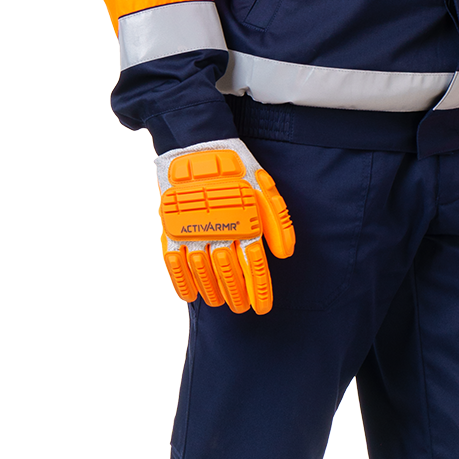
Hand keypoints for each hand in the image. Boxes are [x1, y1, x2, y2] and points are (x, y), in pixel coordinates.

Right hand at [156, 138, 294, 313]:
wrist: (201, 148)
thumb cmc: (238, 168)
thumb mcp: (265, 188)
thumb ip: (277, 222)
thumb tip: (284, 254)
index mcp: (243, 223)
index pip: (253, 266)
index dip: (258, 289)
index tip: (262, 307)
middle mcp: (218, 231)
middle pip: (228, 272)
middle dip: (236, 294)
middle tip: (240, 309)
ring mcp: (193, 230)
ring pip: (203, 271)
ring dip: (212, 290)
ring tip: (219, 303)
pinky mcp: (173, 227)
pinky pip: (174, 261)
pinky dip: (181, 281)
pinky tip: (190, 295)